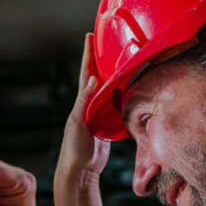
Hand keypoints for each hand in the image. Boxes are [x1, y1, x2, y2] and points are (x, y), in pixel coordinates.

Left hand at [56, 33, 110, 186]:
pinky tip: (130, 88)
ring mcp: (100, 114)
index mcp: (81, 101)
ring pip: (110, 89)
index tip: (90, 36)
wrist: (81, 170)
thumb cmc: (74, 148)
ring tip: (123, 59)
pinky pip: (117, 106)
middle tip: (109, 41)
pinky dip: (123, 95)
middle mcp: (90, 104)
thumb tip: (93, 78)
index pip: (86, 72)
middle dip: (103, 59)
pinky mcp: (109, 125)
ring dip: (116, 75)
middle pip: (99, 76)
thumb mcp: (78, 122)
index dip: (88, 54)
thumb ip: (85, 101)